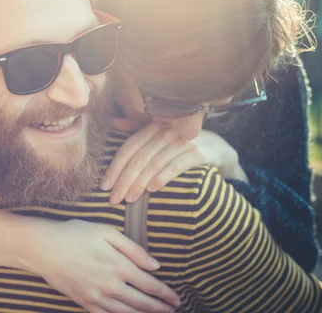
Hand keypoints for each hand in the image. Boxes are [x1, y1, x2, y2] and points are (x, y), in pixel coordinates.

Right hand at [22, 219, 180, 312]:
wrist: (44, 248)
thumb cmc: (75, 234)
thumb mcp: (107, 232)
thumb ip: (133, 249)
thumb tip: (155, 265)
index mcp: (119, 266)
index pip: (150, 285)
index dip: (165, 293)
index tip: (176, 298)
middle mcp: (110, 285)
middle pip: (142, 302)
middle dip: (160, 308)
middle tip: (173, 310)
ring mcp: (97, 297)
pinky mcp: (84, 302)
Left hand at [103, 124, 246, 204]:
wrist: (217, 147)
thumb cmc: (179, 142)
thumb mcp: (158, 132)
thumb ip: (136, 127)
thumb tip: (113, 121)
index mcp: (152, 127)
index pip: (129, 147)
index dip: (115, 166)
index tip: (104, 185)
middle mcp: (165, 131)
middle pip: (139, 157)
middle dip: (124, 179)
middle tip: (113, 198)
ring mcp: (182, 141)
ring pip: (154, 163)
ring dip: (140, 182)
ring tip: (129, 198)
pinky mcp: (197, 153)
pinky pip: (176, 165)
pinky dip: (163, 176)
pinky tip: (152, 189)